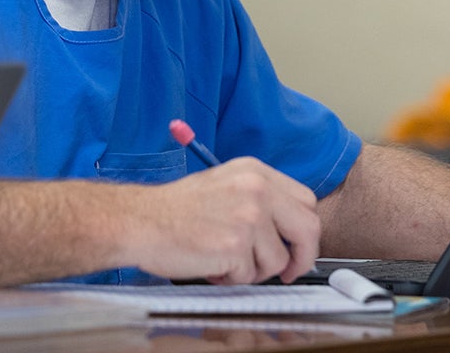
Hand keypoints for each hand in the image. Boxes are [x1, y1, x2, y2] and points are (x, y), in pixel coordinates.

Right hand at [120, 157, 319, 284]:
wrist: (141, 220)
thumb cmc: (177, 208)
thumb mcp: (226, 183)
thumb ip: (261, 198)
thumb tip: (289, 229)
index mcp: (256, 172)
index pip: (306, 201)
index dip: (304, 230)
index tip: (295, 247)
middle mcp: (257, 189)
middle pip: (308, 228)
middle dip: (301, 257)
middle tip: (288, 272)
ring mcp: (248, 217)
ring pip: (277, 260)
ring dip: (254, 270)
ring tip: (224, 260)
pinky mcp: (234, 245)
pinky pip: (249, 276)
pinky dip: (231, 279)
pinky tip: (211, 265)